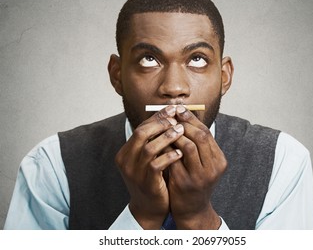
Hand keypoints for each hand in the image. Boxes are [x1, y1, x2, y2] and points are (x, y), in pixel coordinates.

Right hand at [115, 106, 183, 228]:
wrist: (149, 207)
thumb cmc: (153, 178)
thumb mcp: (150, 157)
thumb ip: (154, 140)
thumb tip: (169, 116)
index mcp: (125, 151)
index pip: (140, 128)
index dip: (157, 118)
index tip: (172, 110)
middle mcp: (126, 160)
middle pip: (141, 134)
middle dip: (160, 123)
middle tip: (176, 118)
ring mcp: (134, 172)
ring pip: (149, 148)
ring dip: (166, 137)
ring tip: (181, 131)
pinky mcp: (146, 183)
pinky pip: (157, 165)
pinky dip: (169, 156)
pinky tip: (180, 152)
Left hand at [168, 105, 227, 228]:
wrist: (192, 209)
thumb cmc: (194, 181)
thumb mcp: (202, 163)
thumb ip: (197, 144)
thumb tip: (184, 117)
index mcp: (219, 160)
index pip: (207, 132)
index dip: (192, 119)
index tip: (179, 109)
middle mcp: (213, 167)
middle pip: (201, 136)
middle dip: (185, 122)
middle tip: (171, 113)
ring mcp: (200, 176)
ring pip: (189, 146)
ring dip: (175, 134)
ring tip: (165, 126)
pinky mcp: (185, 183)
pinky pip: (174, 159)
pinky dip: (167, 147)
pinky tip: (159, 141)